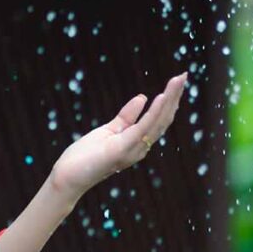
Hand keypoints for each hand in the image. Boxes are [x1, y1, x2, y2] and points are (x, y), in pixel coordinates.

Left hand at [48, 72, 187, 201]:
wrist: (68, 176)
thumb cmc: (86, 156)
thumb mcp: (109, 130)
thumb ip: (127, 116)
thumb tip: (143, 97)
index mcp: (138, 142)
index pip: (159, 119)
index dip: (169, 101)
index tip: (177, 81)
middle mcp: (141, 147)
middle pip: (164, 119)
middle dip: (175, 97)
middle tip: (183, 75)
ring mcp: (133, 149)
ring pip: (158, 121)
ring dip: (170, 99)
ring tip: (178, 80)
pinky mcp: (123, 149)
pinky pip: (143, 127)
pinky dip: (154, 112)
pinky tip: (161, 97)